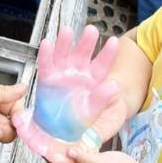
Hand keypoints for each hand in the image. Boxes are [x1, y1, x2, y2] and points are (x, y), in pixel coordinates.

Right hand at [10, 26, 124, 162]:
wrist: (57, 131)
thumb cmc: (77, 121)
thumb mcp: (92, 112)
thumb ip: (101, 100)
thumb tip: (114, 86)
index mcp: (92, 81)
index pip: (102, 66)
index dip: (108, 54)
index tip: (115, 41)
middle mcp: (77, 73)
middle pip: (83, 54)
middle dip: (87, 42)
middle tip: (92, 30)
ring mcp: (62, 73)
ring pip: (64, 54)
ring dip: (65, 42)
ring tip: (67, 31)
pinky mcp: (47, 77)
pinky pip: (46, 63)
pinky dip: (46, 53)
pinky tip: (47, 43)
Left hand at [47, 144, 146, 162]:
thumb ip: (85, 159)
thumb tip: (68, 152)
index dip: (48, 155)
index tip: (39, 143)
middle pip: (62, 161)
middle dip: (52, 150)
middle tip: (44, 134)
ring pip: (70, 156)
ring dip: (62, 147)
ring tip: (55, 132)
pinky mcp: (94, 161)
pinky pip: (80, 153)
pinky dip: (74, 145)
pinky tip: (73, 135)